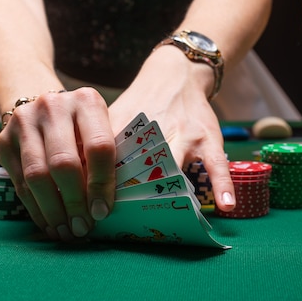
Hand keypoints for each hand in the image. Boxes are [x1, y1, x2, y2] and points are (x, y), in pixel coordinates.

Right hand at [0, 88, 115, 241]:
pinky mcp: (3, 139)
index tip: (102, 212)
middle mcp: (53, 106)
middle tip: (83, 228)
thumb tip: (113, 206)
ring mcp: (24, 121)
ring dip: (53, 211)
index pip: (98, 146)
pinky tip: (49, 224)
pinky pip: (19, 182)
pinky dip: (36, 209)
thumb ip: (110, 158)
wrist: (45, 107)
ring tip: (66, 232)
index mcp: (87, 101)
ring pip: (36, 176)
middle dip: (74, 202)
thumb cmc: (84, 127)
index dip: (101, 183)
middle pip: (63, 163)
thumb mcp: (102, 130)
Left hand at [109, 46, 235, 212]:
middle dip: (136, 196)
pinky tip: (225, 206)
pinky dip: (223, 185)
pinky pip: (217, 164)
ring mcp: (185, 135)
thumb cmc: (142, 105)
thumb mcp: (115, 117)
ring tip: (173, 221)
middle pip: (144, 168)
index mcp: (128, 129)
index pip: (110, 162)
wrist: (176, 74)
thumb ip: (98, 146)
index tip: (95, 212)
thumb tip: (76, 179)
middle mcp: (156, 132)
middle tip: (129, 225)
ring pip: (179, 166)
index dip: (102, 187)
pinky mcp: (208, 138)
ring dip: (174, 194)